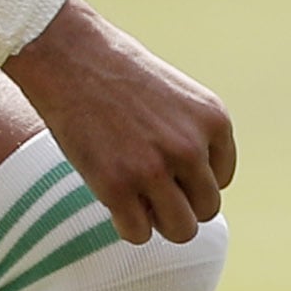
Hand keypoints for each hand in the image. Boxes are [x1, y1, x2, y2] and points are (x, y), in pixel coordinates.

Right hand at [8, 0, 236, 243]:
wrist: (68, 56)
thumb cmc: (117, 72)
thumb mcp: (178, 96)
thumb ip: (193, 135)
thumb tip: (193, 189)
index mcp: (213, 121)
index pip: (221, 180)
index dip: (190, 179)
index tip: (163, 166)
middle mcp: (190, 147)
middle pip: (206, 209)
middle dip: (179, 205)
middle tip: (147, 187)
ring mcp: (153, 169)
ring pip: (181, 230)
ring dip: (159, 223)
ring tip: (135, 200)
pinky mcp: (116, 186)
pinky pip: (138, 234)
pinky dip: (127, 226)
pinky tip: (113, 202)